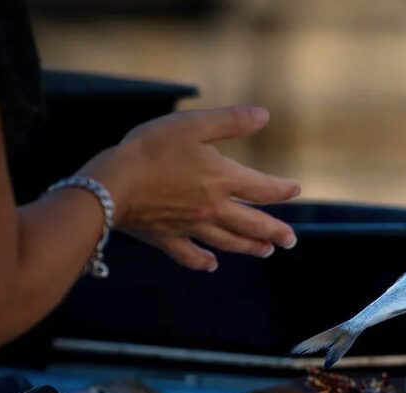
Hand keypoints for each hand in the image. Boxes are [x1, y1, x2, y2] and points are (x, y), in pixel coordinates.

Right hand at [80, 106, 300, 271]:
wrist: (111, 183)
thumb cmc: (150, 149)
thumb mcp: (192, 125)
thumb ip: (230, 121)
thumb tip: (264, 115)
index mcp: (222, 180)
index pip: (262, 188)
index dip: (282, 189)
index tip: (295, 190)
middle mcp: (213, 208)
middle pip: (253, 224)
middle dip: (275, 232)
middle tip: (290, 241)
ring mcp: (191, 226)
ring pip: (228, 242)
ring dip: (250, 247)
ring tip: (265, 251)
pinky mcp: (166, 238)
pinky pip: (189, 255)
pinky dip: (202, 261)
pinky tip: (211, 265)